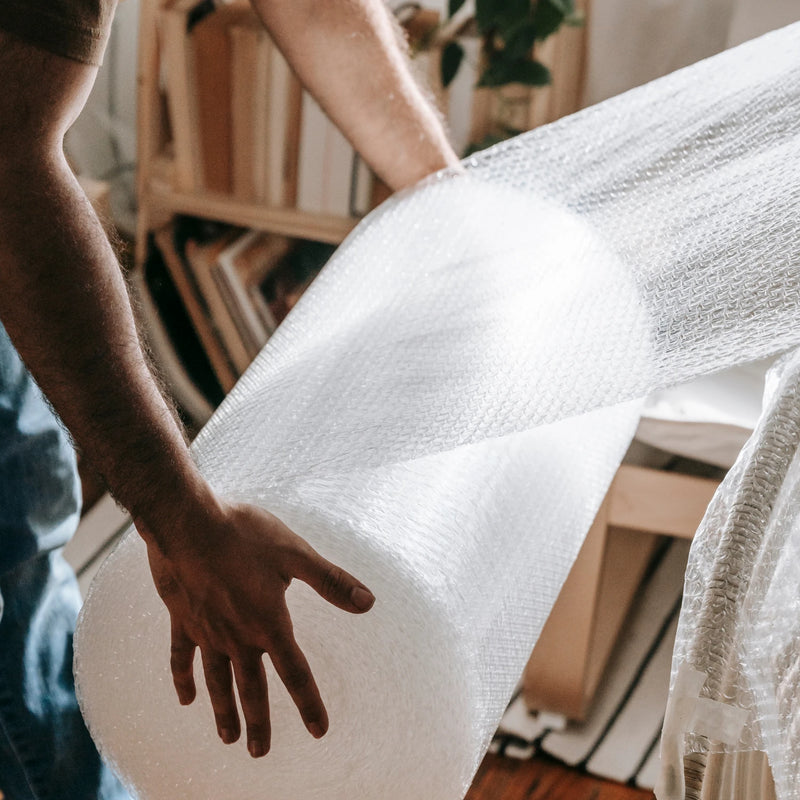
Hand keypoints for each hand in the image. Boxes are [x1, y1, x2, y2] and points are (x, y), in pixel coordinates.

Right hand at [140, 501, 374, 757]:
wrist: (188, 522)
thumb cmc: (245, 533)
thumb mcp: (295, 553)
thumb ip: (331, 581)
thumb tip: (369, 603)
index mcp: (268, 622)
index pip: (295, 672)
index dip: (310, 703)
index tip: (319, 730)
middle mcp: (237, 636)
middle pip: (251, 688)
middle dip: (259, 722)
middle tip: (260, 753)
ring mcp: (207, 631)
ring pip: (217, 681)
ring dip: (223, 711)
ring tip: (228, 738)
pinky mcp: (183, 619)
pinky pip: (182, 658)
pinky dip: (184, 680)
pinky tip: (186, 698)